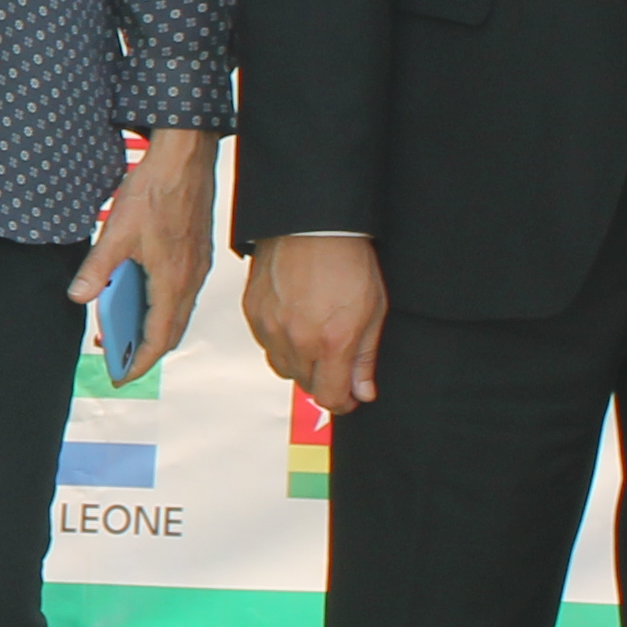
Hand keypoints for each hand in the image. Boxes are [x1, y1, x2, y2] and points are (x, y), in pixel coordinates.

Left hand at [68, 130, 219, 374]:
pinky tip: (137, 298)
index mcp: (172, 281)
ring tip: (121, 332)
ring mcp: (196, 268)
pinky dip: (161, 307)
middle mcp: (189, 280)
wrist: (185, 158)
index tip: (121, 376)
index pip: (158, 338)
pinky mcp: (196, 254)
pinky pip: (181, 294)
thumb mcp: (117, 232)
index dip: (138, 362)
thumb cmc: (155, 192)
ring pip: (177, 313)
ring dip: (153, 329)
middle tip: (118, 361)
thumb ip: (97, 268)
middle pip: (171, 332)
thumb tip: (78, 297)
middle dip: (144, 352)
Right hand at [241, 233, 387, 413]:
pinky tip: (294, 321)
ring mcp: (270, 327)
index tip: (349, 395)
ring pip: (282, 367)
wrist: (312, 224)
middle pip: (306, 385)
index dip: (343, 402)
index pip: (330, 397)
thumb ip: (365, 357)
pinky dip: (280, 342)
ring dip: (299, 363)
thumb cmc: (347, 260)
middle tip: (335, 358)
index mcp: (332, 343)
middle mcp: (297, 340)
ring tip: (313, 337)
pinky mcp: (253, 312)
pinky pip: (265, 344)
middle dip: (324, 379)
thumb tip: (362, 392)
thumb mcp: (373, 311)